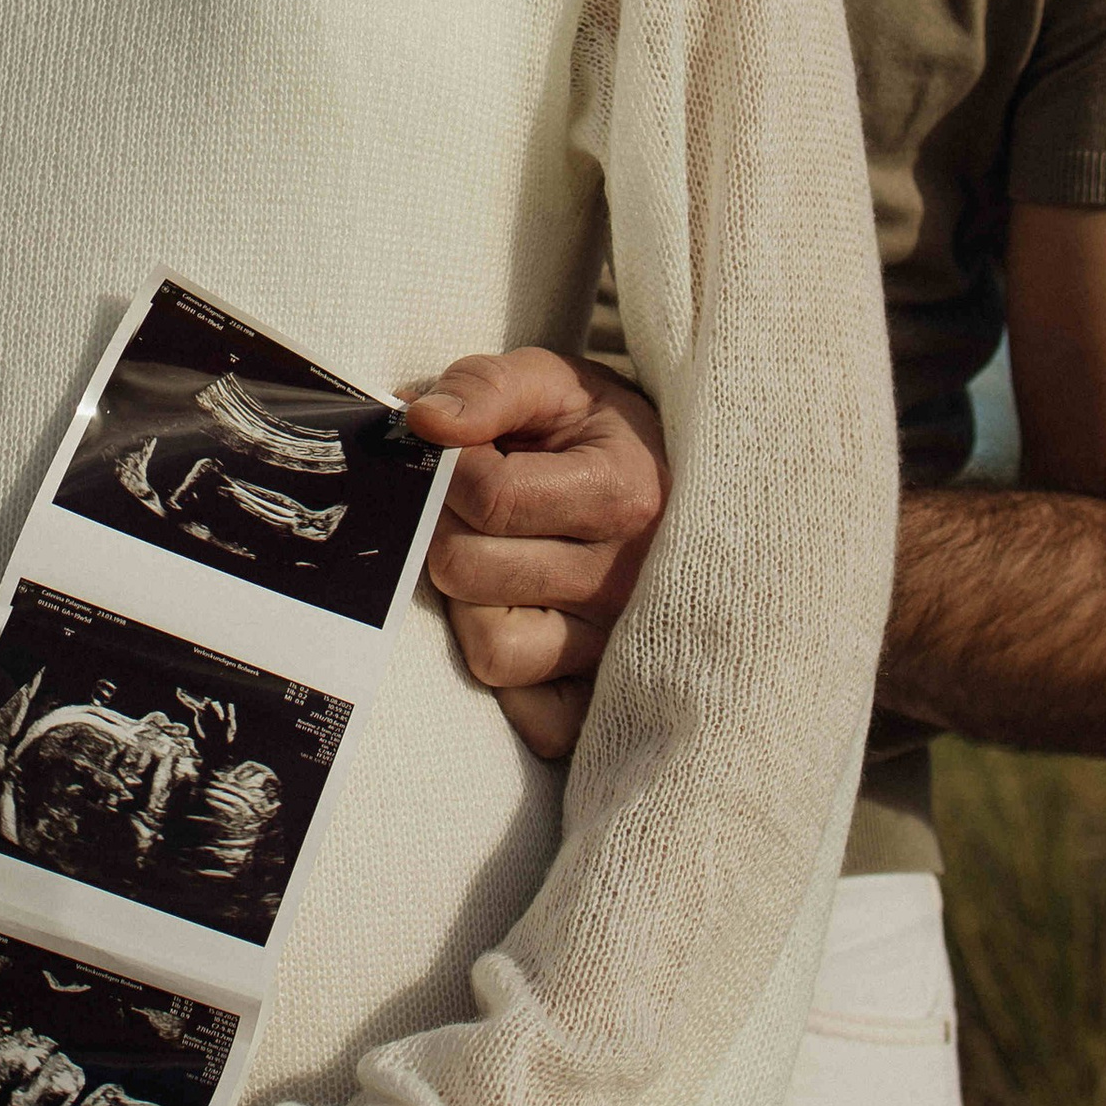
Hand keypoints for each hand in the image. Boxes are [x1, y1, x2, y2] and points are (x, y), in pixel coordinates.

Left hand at [403, 347, 668, 759]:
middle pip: (471, 571)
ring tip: (494, 562)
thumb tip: (422, 420)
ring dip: (469, 606)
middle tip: (460, 510)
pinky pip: (534, 718)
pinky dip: (513, 685)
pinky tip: (519, 623)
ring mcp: (623, 647)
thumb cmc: (604, 438)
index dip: (444, 470)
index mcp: (624, 494)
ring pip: (492, 650)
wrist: (683, 492)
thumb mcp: (558, 386)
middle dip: (443, 532)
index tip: (451, 455)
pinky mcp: (611, 698)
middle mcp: (629, 579)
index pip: (487, 497)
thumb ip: (488, 387)